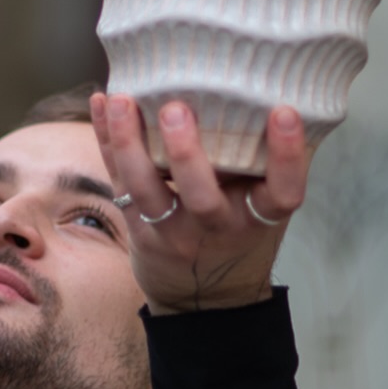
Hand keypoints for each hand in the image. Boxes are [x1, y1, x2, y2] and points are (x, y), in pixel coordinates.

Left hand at [91, 95, 308, 311]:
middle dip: (186, 153)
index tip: (284, 112)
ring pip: (146, 190)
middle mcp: (217, 228)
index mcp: (259, 218)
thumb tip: (274, 88)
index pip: (284, 192)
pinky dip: (107, 140)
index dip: (287, 156)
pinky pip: (118, 180)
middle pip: (202, 198)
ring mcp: (172, 232)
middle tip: (176, 109)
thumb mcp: (263, 208)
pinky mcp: (137, 227)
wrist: (203, 300)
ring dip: (129, 142)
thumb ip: (267, 164)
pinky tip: (100, 102)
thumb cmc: (239, 233)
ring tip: (122, 100)